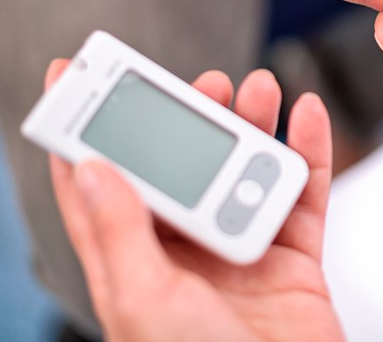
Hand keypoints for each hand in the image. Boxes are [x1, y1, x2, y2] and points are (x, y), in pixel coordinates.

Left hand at [45, 61, 343, 340]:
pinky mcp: (293, 255)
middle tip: (200, 82)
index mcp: (137, 264)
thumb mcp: (147, 304)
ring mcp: (243, 249)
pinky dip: (308, 151)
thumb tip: (89, 169)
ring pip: (245, 169)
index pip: (99, 187)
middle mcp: (187, 251)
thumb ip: (120, 235)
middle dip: (191, 118)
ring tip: (258, 89)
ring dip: (253, 126)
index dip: (84, 132)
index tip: (74, 79)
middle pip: (183, 166)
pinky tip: (306, 118)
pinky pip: (304, 193)